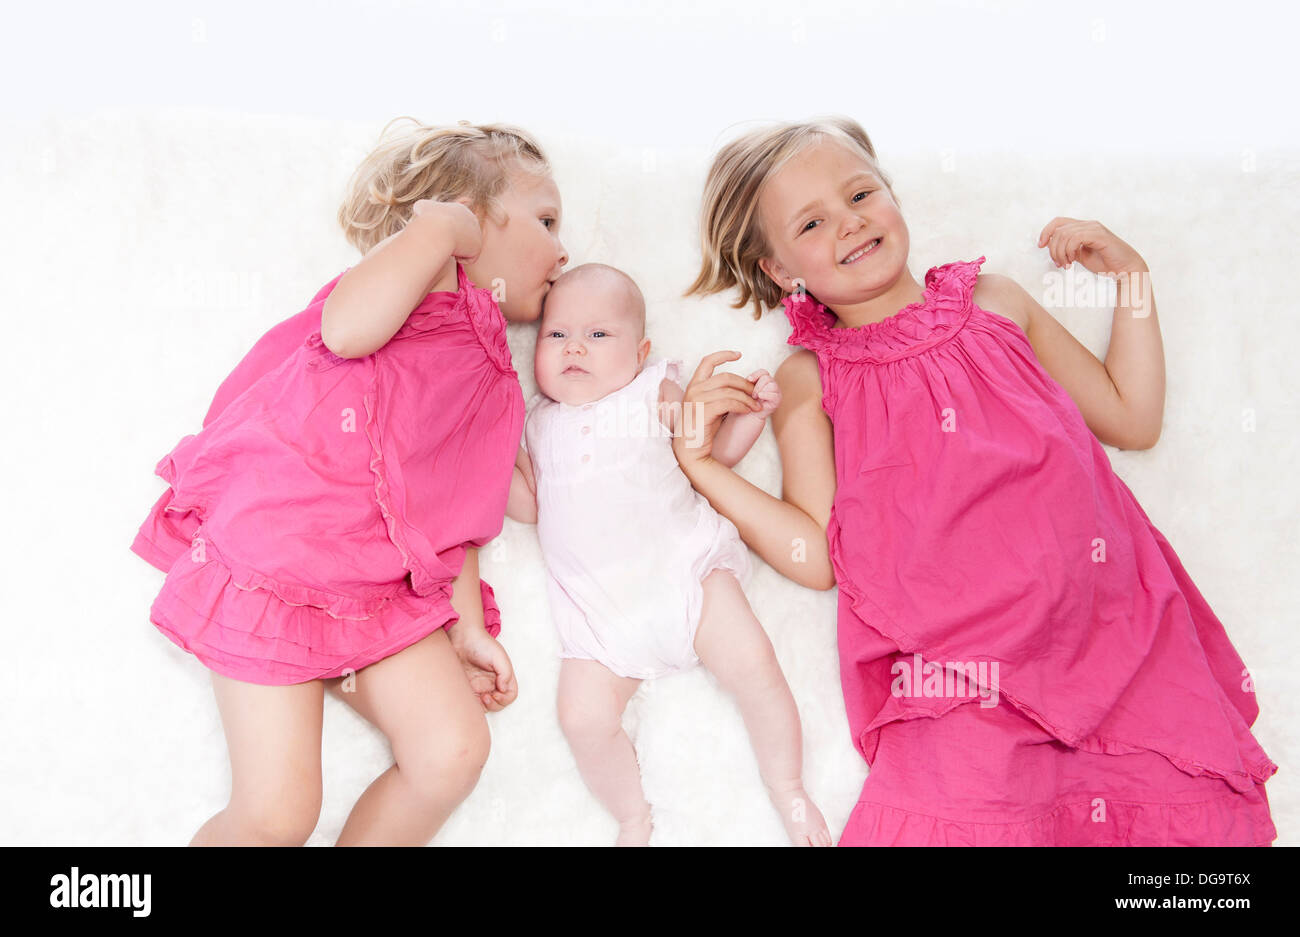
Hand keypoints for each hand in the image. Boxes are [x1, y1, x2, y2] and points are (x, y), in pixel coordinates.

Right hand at [411, 198, 482, 263]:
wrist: (437, 230)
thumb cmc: (426, 219)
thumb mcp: (421, 207)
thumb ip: (423, 208)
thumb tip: (421, 210)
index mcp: (460, 209)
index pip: (457, 224)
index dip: (447, 232)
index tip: (440, 235)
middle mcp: (472, 219)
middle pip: (463, 235)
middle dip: (454, 241)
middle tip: (443, 244)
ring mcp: (477, 232)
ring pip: (466, 247)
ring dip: (456, 250)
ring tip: (446, 248)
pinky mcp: (478, 246)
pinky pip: (469, 258)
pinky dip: (460, 258)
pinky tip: (453, 254)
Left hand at [449, 627, 517, 710]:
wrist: (462, 638)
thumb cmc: (482, 644)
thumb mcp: (499, 656)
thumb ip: (505, 673)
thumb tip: (503, 688)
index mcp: (503, 677)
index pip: (510, 695)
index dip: (505, 699)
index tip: (495, 694)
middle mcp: (493, 684)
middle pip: (498, 703)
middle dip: (493, 704)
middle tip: (484, 697)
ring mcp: (479, 686)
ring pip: (484, 706)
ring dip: (481, 706)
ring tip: (476, 697)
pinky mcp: (467, 687)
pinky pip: (470, 701)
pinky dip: (470, 703)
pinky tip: (467, 696)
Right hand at [672, 351, 761, 468]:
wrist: (691, 451)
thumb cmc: (703, 429)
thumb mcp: (712, 406)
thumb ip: (723, 394)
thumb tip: (745, 387)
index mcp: (695, 385)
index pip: (707, 361)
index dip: (724, 355)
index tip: (739, 354)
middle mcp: (694, 389)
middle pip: (726, 377)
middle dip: (746, 384)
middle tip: (757, 393)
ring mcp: (696, 400)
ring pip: (729, 390)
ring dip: (747, 398)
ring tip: (756, 406)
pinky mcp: (702, 411)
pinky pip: (728, 403)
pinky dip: (742, 405)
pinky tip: (748, 411)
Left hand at [747, 369, 780, 415]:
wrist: (747, 414)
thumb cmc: (746, 400)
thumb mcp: (745, 389)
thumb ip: (747, 382)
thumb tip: (748, 379)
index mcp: (764, 379)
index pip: (763, 372)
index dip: (756, 375)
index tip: (748, 380)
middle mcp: (771, 383)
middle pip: (767, 378)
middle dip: (757, 386)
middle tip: (752, 395)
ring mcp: (776, 391)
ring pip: (771, 385)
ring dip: (761, 391)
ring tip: (755, 398)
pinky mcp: (777, 400)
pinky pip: (774, 395)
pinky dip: (766, 395)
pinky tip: (760, 398)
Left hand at [1038, 218, 1147, 275]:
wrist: (1125, 269)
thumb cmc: (1104, 262)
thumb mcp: (1080, 255)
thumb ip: (1067, 248)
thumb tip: (1048, 245)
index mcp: (1083, 227)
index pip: (1058, 221)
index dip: (1046, 232)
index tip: (1040, 246)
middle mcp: (1088, 224)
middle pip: (1059, 230)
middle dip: (1053, 249)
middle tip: (1059, 264)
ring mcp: (1095, 228)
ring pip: (1065, 234)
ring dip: (1061, 252)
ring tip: (1067, 265)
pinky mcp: (1100, 236)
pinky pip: (1076, 238)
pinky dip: (1070, 250)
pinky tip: (1073, 261)